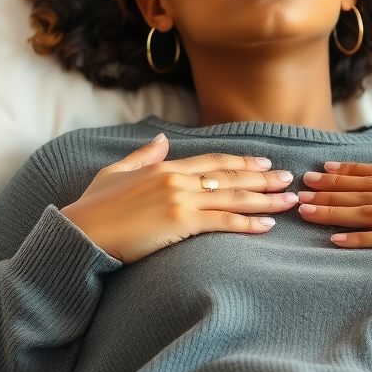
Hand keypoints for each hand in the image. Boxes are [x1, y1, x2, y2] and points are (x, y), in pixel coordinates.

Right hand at [61, 133, 297, 263]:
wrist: (81, 232)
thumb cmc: (94, 208)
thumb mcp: (115, 172)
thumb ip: (142, 156)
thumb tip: (161, 140)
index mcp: (165, 167)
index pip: (214, 162)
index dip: (242, 161)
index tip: (264, 162)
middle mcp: (177, 179)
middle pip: (231, 177)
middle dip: (264, 178)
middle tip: (290, 179)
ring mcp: (181, 200)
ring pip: (234, 198)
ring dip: (266, 200)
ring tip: (290, 201)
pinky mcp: (181, 222)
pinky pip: (223, 222)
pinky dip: (248, 223)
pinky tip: (268, 225)